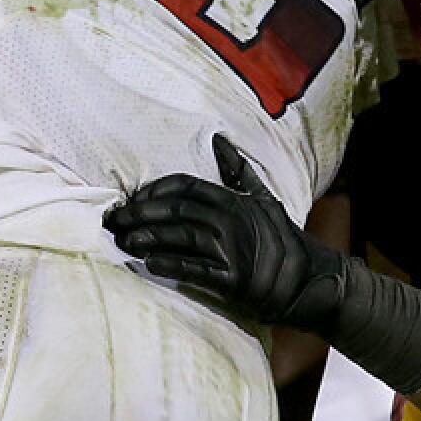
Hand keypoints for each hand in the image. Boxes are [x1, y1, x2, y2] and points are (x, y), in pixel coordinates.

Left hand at [103, 134, 348, 333]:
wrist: (308, 279)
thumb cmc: (280, 237)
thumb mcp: (262, 197)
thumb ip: (238, 170)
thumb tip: (219, 139)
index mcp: (232, 200)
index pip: (185, 186)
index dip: (154, 191)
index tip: (132, 199)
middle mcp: (230, 220)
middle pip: (175, 210)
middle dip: (139, 214)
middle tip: (113, 221)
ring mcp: (231, 250)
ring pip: (181, 237)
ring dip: (148, 237)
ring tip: (123, 241)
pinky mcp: (232, 280)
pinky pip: (195, 270)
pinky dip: (170, 265)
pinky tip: (148, 263)